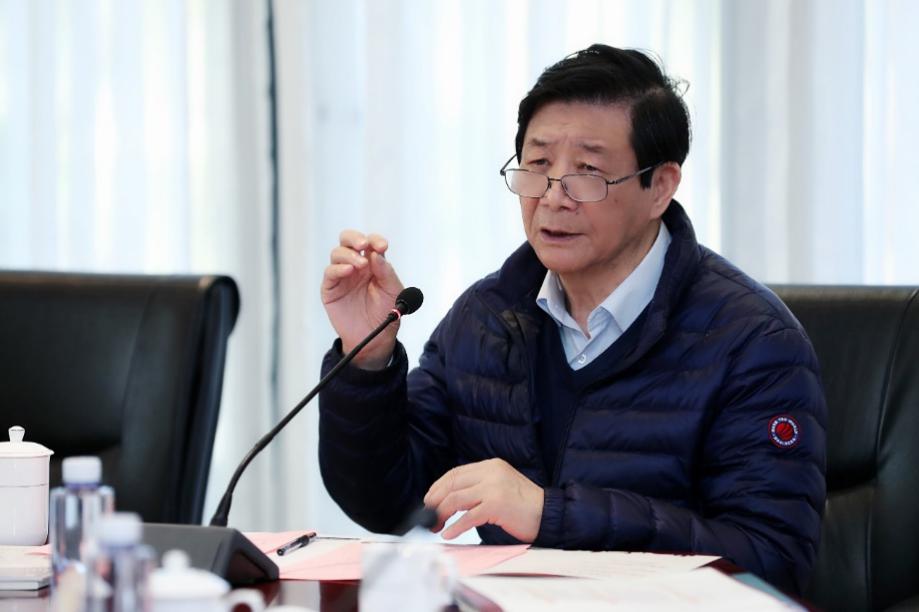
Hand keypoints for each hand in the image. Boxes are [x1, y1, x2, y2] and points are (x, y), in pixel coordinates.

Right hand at [321, 230, 403, 368]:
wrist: (376, 338)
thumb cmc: (386, 312)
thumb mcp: (393, 290)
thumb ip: (386, 271)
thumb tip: (376, 254)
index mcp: (372, 263)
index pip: (370, 243)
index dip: (375, 240)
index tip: (383, 247)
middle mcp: (355, 266)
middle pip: (347, 240)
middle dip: (354, 238)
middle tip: (364, 245)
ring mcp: (342, 276)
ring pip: (337, 254)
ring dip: (349, 255)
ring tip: (360, 265)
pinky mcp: (331, 289)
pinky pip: (330, 273)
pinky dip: (338, 269)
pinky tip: (349, 271)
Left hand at [423, 458, 543, 542]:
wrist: (550, 514)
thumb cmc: (524, 506)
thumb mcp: (500, 486)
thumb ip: (479, 487)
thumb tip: (449, 499)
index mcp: (491, 466)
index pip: (456, 473)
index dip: (438, 487)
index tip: (429, 500)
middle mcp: (491, 472)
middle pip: (452, 484)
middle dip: (435, 501)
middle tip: (428, 516)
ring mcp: (494, 488)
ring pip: (456, 499)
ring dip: (441, 513)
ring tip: (435, 525)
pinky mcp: (497, 505)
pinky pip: (468, 516)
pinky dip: (456, 527)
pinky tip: (449, 534)